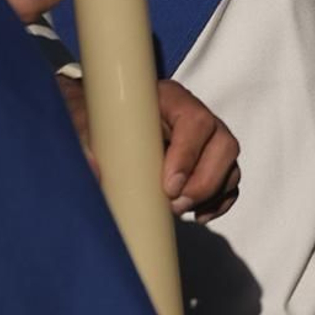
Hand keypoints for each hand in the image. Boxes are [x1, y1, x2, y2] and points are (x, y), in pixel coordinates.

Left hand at [56, 75, 240, 217]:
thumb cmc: (96, 117)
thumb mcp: (84, 122)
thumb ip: (84, 142)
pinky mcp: (208, 163)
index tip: (168, 186)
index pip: (195, 122)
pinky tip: (197, 215)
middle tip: (174, 205)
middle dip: (203, 182)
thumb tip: (95, 171)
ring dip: (211, 195)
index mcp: (170, 99)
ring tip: (178, 211)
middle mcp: (195, 117)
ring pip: (230, 166)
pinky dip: (218, 203)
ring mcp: (207, 141)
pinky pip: (229, 184)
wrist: (100, 120)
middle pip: (224, 145)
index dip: (188, 155)